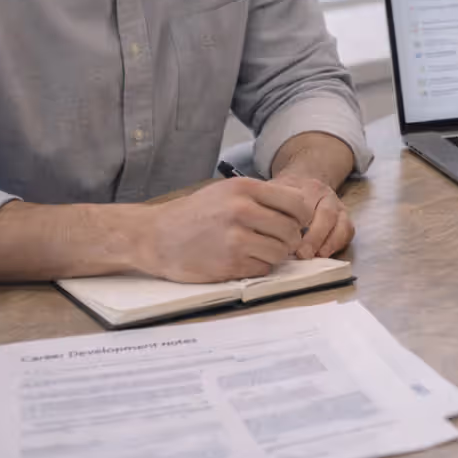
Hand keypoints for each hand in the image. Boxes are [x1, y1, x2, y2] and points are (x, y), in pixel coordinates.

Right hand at [137, 177, 312, 281]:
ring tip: (259, 249)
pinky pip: (264, 268)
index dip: (301, 216)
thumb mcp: (226, 191)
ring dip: (275, 254)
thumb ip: (261, 197)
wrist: (156, 236)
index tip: (296, 222)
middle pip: (291, 230)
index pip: (296, 203)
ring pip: (281, 252)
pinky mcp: (230, 263)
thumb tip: (300, 209)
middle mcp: (241, 210)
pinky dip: (259, 266)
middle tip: (278, 240)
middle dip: (290, 238)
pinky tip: (243, 259)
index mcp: (244, 188)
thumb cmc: (195, 214)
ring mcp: (236, 238)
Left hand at [270, 173, 354, 259]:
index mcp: (306, 187)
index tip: (284, 239)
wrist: (303, 180)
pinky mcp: (345, 217)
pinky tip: (324, 254)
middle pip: (326, 214)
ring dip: (330, 242)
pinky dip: (338, 243)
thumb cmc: (283, 192)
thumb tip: (256, 232)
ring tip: (317, 256)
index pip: (304, 205)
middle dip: (315, 237)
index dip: (296, 223)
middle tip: (302, 254)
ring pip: (341, 223)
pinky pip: (348, 231)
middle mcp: (325, 195)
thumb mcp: (271, 192)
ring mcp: (338, 205)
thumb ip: (265, 207)